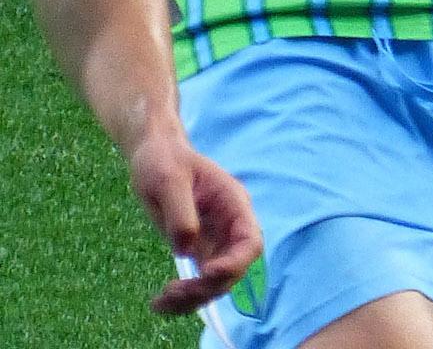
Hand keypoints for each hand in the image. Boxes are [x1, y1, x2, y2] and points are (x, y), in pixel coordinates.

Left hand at [128, 129, 262, 315]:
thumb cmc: (163, 160)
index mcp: (232, 203)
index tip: (206, 273)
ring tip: (161, 302)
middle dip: (208, 287)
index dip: (235, 263)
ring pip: (215, 283)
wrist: (153, 156)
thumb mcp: (168, 180)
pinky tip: (157, 304)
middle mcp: (229, 226)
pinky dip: (181, 299)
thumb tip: (185, 250)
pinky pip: (197, 283)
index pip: (250, 242)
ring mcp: (214, 240)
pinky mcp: (197, 250)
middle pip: (233, 270)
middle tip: (175, 291)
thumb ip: (180, 213)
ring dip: (193, 299)